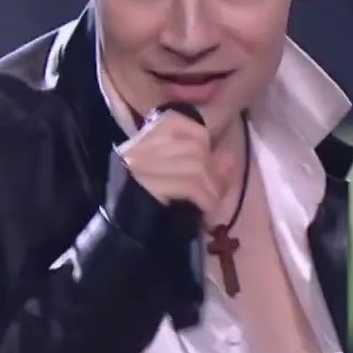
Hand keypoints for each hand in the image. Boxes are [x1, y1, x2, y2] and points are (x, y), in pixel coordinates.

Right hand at [117, 110, 233, 216]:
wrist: (122, 225)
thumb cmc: (152, 195)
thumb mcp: (178, 171)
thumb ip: (204, 161)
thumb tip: (230, 157)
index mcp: (149, 134)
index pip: (189, 127)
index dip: (205, 144)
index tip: (208, 163)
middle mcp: (142, 145)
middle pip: (196, 147)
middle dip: (215, 171)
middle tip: (217, 190)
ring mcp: (142, 165)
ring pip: (196, 165)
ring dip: (213, 188)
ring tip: (212, 201)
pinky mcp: (147, 186)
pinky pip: (190, 185)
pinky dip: (206, 198)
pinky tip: (205, 208)